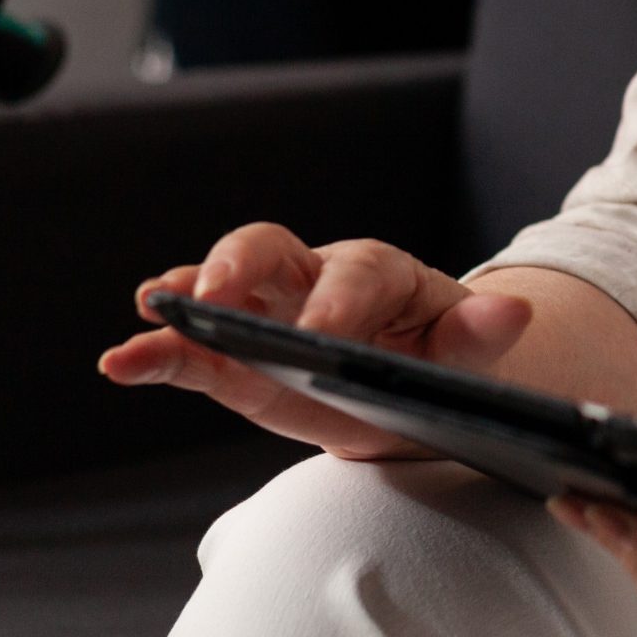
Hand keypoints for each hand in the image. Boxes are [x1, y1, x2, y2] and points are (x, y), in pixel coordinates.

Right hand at [98, 222, 531, 458]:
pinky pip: (193, 350)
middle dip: (240, 263)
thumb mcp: (470, 353)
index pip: (358, 272)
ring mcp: (268, 312)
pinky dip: (157, 353)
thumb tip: (514, 311)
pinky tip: (122, 363)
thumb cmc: (444, 361)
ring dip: (184, 297)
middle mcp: (314, 278)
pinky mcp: (238, 357)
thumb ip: (482, 334)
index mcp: (380, 272)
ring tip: (151, 313)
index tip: (321, 333)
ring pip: (220, 285)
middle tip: (215, 293)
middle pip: (270, 246)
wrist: (415, 390)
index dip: (338, 299)